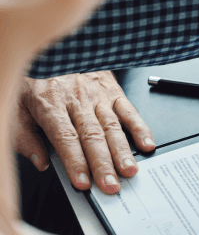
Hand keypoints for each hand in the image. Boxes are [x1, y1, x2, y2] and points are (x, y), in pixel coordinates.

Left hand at [13, 71, 153, 193]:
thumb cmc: (34, 79)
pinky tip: (146, 144)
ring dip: (123, 150)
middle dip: (103, 163)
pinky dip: (140, 127)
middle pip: (93, 136)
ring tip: (130, 170)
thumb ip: (24, 136)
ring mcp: (97, 95)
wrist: (54, 49)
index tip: (83, 182)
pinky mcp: (113, 90)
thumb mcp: (15, 106)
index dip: (76, 162)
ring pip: (112, 126)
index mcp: (50, 105)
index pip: (66, 138)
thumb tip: (40, 162)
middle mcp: (77, 100)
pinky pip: (129, 110)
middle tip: (111, 185)